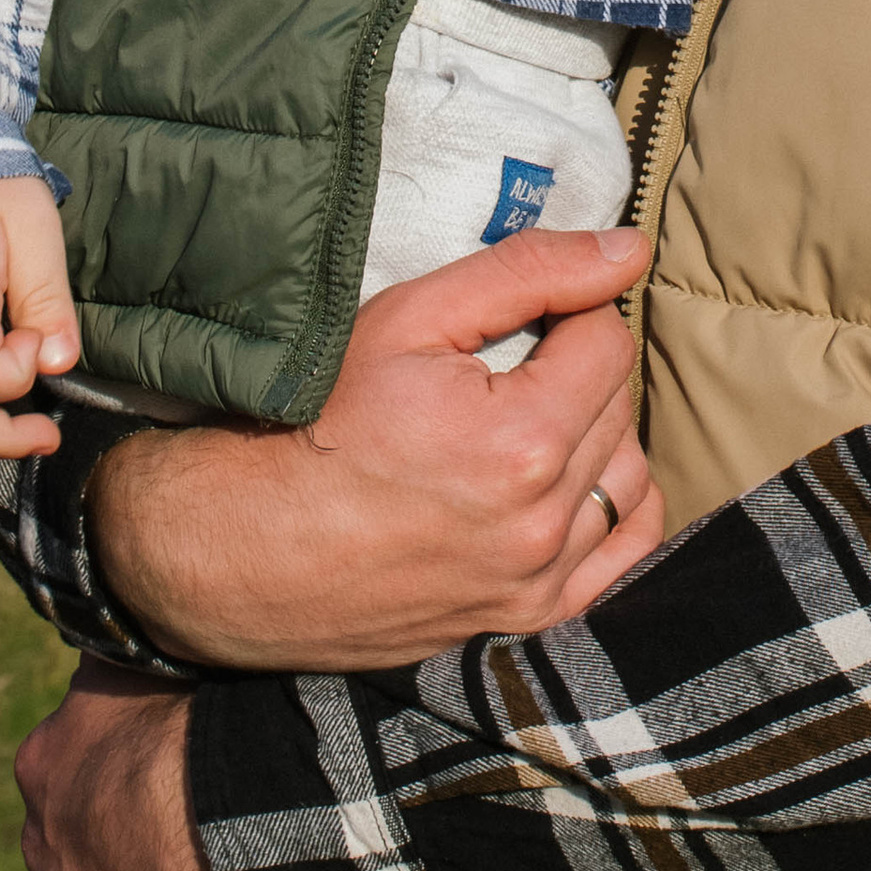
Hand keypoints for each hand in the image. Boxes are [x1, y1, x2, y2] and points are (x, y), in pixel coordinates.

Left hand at [0, 658, 236, 870]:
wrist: (234, 810)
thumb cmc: (213, 720)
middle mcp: (42, 825)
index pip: (61, 765)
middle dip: (93, 837)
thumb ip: (136, 644)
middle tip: (158, 837)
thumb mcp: (161, 656)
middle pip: (54, 833)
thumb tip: (125, 601)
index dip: (103, 776)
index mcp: (54, 753)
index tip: (148, 779)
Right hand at [91, 225, 664, 669]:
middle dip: (577, 371)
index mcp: (521, 442)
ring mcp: (535, 582)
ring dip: (596, 438)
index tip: (520, 325)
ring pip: (627, 478)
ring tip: (531, 421)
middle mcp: (541, 524)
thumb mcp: (409, 319)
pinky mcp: (526, 620)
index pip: (609, 343)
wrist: (242, 547)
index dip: (569, 316)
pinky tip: (568, 483)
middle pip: (618, 408)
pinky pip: (622, 555)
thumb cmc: (316, 421)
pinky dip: (612, 511)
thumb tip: (628, 250)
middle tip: (513, 367)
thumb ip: (528, 273)